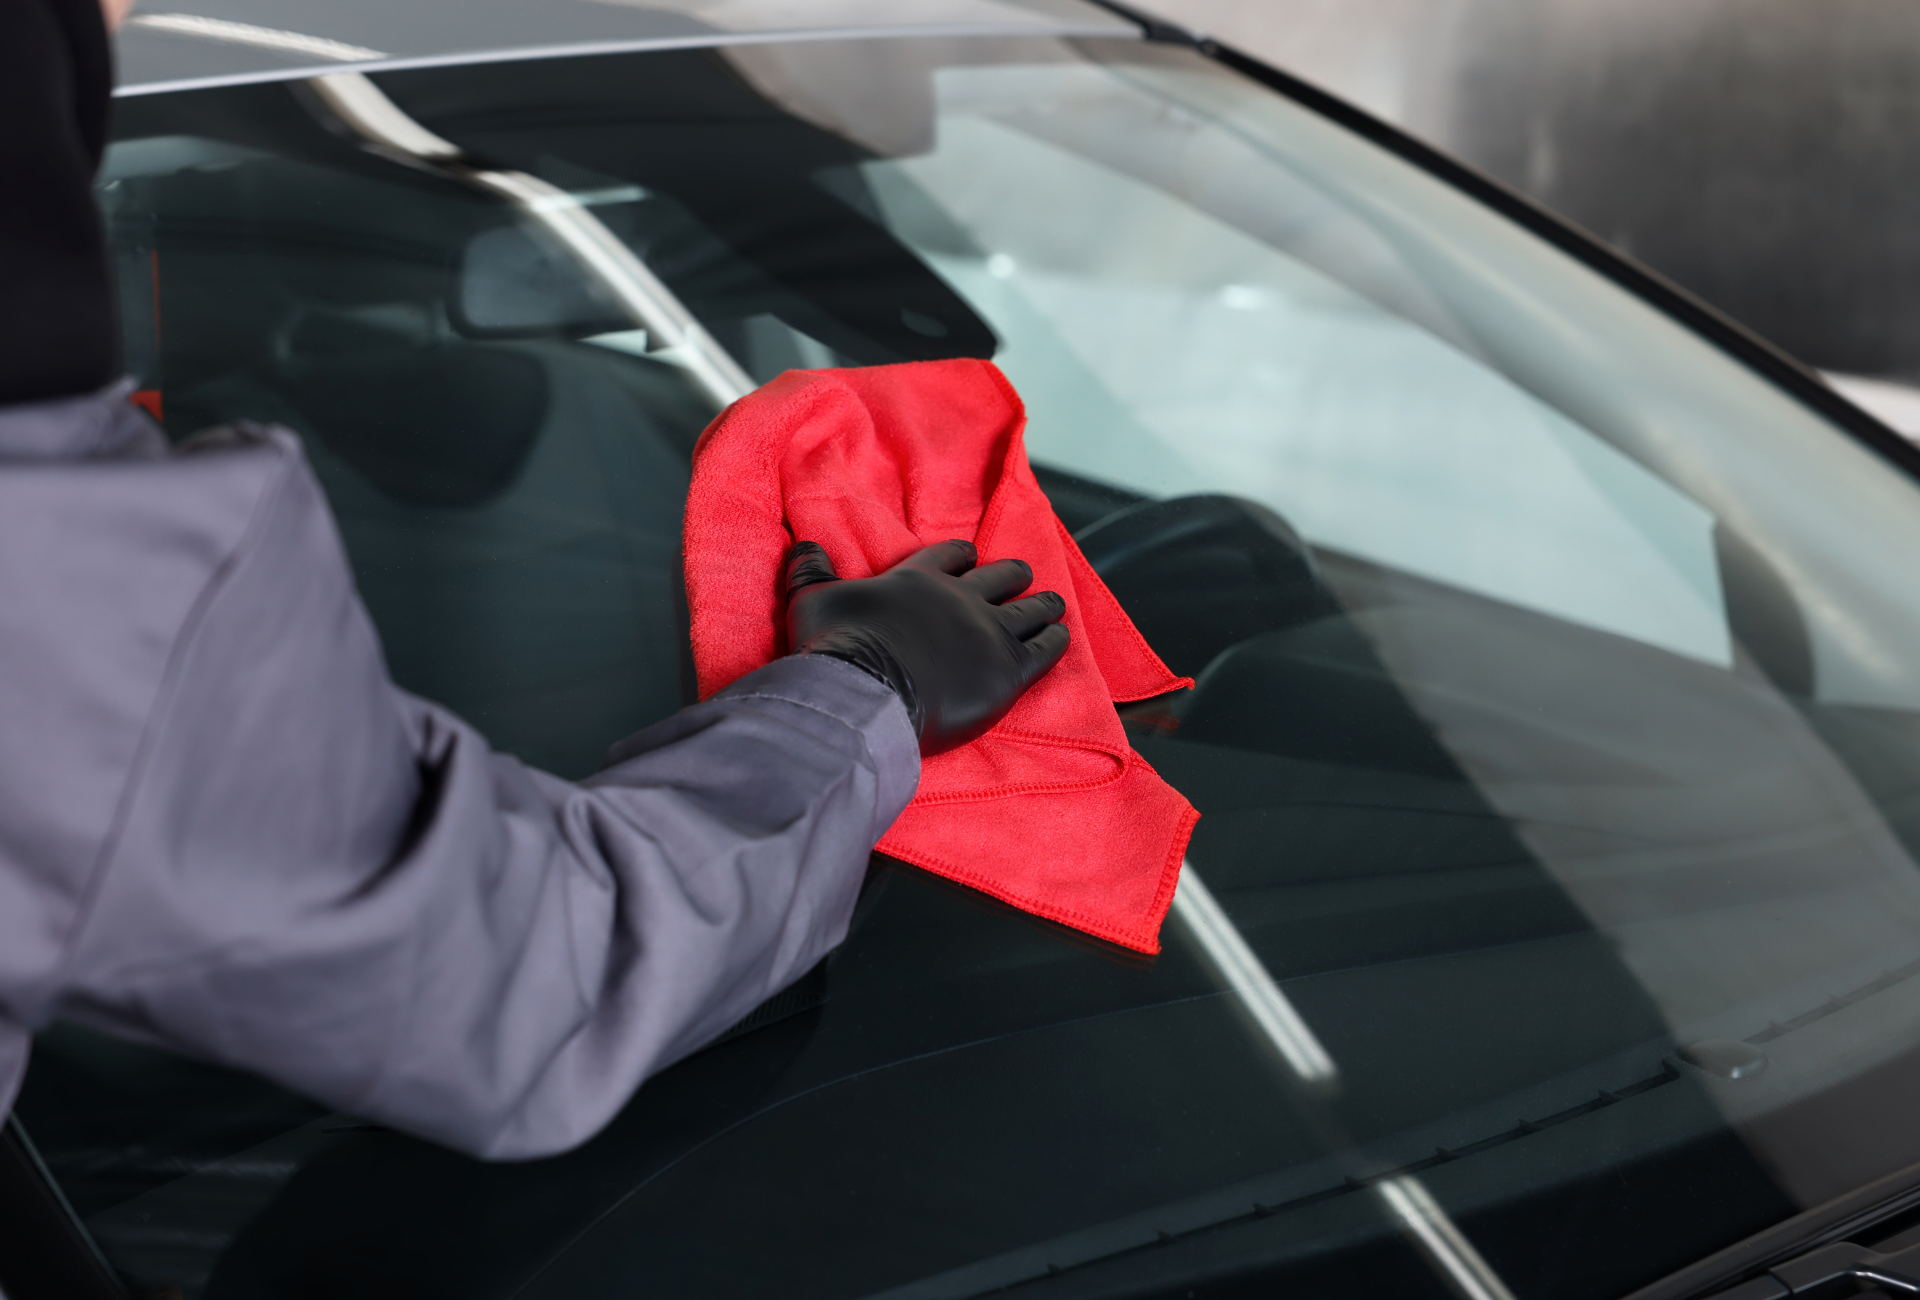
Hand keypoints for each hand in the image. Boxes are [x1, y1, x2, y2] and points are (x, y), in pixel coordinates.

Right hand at [786, 539, 1070, 754]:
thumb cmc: (838, 647)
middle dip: (1012, 575)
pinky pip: (1043, 649)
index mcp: (919, 580)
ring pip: (1029, 610)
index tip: (971, 556)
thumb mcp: (814, 600)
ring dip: (1043, 604)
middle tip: (1022, 574)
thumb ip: (811, 571)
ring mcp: (989, 633)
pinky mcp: (1008, 671)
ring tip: (1054, 602)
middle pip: (998, 578)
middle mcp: (961, 599)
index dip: (962, 556)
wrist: (867, 690)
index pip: (949, 557)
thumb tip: (803, 546)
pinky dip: (1054, 639)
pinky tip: (1061, 635)